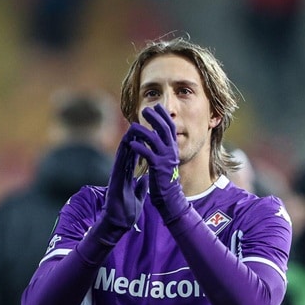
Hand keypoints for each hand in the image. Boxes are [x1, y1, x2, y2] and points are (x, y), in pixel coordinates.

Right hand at [91, 132, 145, 244]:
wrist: (118, 223)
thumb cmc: (126, 211)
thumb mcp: (138, 195)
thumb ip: (140, 186)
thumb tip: (145, 178)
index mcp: (127, 176)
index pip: (133, 157)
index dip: (138, 144)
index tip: (144, 131)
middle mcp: (121, 173)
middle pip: (127, 152)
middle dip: (132, 137)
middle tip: (138, 122)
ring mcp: (117, 175)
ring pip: (122, 154)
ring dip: (127, 140)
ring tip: (132, 126)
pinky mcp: (115, 180)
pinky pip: (120, 163)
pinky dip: (123, 152)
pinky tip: (127, 143)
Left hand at [126, 105, 190, 223]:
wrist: (169, 198)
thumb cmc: (164, 180)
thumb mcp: (165, 161)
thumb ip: (163, 150)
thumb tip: (158, 138)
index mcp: (173, 149)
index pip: (171, 128)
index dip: (164, 117)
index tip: (158, 106)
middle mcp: (172, 152)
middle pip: (165, 130)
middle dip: (156, 118)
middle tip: (146, 110)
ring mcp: (166, 159)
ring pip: (156, 140)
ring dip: (144, 131)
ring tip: (134, 126)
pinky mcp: (159, 168)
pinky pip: (149, 155)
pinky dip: (140, 148)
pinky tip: (132, 144)